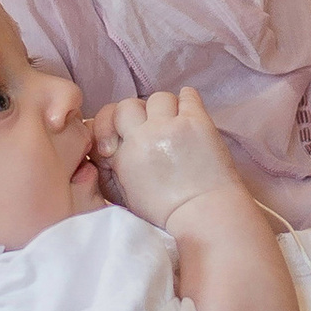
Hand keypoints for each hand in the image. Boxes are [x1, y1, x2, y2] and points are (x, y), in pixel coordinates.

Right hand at [98, 86, 243, 226]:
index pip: (105, 118)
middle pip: (128, 104)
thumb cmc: (167, 213)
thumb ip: (113, 169)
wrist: (206, 215)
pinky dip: (187, 100)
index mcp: (122, 156)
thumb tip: (110, 150)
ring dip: (163, 109)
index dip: (111, 125)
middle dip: (135, 115)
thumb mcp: (125, 196)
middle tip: (148, 128)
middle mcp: (143, 136)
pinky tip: (187, 113)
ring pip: (158, 98)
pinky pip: (188, 95)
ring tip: (172, 124)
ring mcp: (171, 127)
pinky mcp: (197, 122)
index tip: (122, 138)